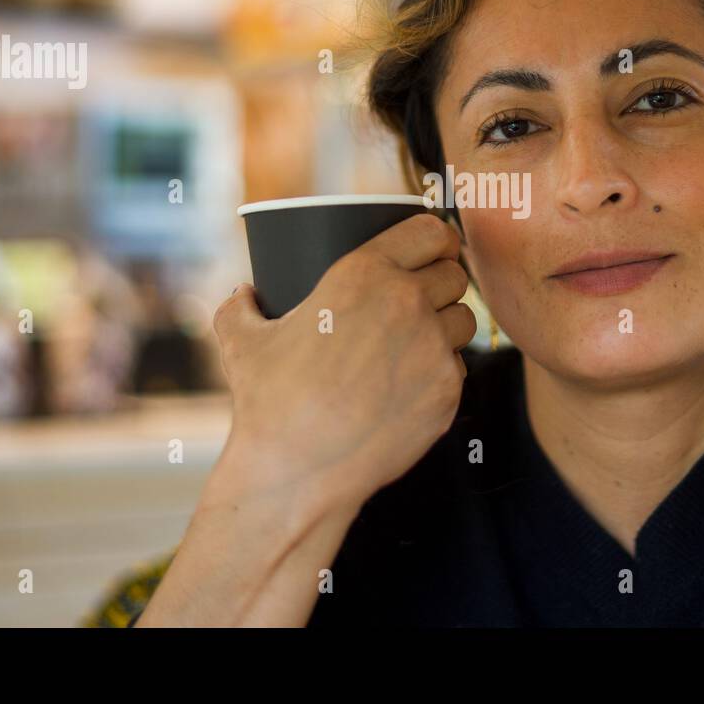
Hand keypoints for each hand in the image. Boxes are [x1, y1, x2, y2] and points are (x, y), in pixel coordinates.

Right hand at [212, 212, 476, 504]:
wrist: (297, 471)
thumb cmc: (268, 402)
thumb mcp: (240, 339)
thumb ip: (239, 305)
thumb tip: (243, 292)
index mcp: (364, 274)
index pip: (432, 231)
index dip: (438, 237)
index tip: (435, 247)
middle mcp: (407, 304)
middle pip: (454, 273)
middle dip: (443, 279)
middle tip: (424, 295)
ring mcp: (432, 349)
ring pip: (464, 319)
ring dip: (447, 323)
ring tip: (420, 339)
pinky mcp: (447, 392)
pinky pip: (458, 367)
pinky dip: (441, 370)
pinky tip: (413, 381)